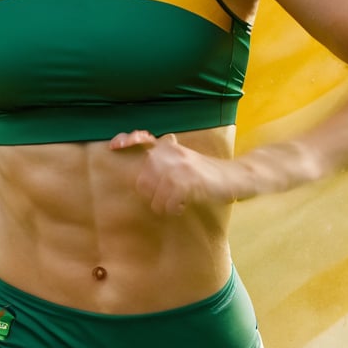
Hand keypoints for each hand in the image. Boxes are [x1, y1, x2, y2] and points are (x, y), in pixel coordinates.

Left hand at [109, 130, 233, 215]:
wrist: (234, 176)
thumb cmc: (208, 172)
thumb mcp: (185, 158)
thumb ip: (167, 156)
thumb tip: (151, 151)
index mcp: (170, 147)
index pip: (143, 139)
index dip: (127, 140)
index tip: (113, 146)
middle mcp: (172, 154)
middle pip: (142, 180)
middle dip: (152, 195)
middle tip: (167, 199)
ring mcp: (179, 167)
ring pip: (153, 194)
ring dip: (162, 205)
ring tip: (175, 204)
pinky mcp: (187, 182)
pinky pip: (167, 202)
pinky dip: (172, 209)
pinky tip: (181, 207)